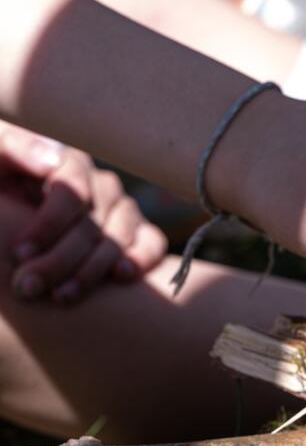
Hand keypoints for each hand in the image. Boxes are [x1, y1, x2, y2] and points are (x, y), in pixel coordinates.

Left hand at [0, 123, 166, 303]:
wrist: (7, 217)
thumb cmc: (0, 189)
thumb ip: (15, 149)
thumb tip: (52, 163)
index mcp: (65, 164)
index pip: (72, 189)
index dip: (49, 221)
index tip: (20, 252)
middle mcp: (96, 185)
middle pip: (93, 221)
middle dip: (61, 258)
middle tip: (29, 286)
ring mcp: (119, 208)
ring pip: (119, 234)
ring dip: (92, 268)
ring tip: (62, 296)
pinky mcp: (137, 232)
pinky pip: (152, 241)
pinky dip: (142, 256)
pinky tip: (122, 275)